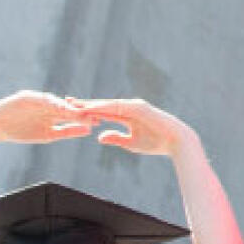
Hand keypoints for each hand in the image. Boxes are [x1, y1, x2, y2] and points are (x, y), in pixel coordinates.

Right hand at [0, 91, 92, 143]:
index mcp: (54, 112)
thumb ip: (68, 131)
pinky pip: (40, 99)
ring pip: (56, 102)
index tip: (98, 122)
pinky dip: (49, 102)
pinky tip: (58, 106)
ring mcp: (38, 99)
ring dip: (67, 107)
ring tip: (78, 112)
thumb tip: (88, 130)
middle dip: (79, 111)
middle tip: (94, 115)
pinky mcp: (27, 96)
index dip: (84, 117)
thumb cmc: (21, 131)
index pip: (72, 114)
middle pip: (67, 106)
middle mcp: (48, 104)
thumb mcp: (48, 134)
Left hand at [70, 98, 198, 157]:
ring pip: (108, 104)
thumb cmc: (157, 143)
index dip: (89, 110)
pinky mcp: (139, 107)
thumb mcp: (131, 143)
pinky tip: (92, 108)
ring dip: (92, 104)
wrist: (176, 142)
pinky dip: (104, 108)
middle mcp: (129, 108)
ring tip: (75, 104)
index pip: (104, 112)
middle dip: (86, 103)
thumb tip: (99, 136)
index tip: (73, 109)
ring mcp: (134, 106)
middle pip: (103, 105)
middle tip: (67, 100)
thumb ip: (116, 138)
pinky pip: (117, 107)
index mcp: (127, 115)